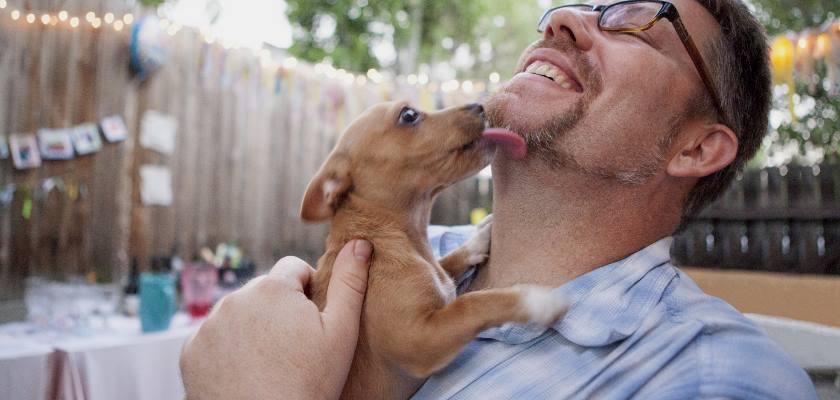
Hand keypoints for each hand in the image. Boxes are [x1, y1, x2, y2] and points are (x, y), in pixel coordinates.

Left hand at [180, 240, 372, 399]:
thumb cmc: (308, 385)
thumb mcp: (341, 333)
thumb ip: (351, 283)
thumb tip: (359, 243)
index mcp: (272, 288)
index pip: (293, 268)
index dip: (308, 291)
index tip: (313, 321)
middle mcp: (234, 298)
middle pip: (265, 291)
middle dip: (279, 309)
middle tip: (294, 346)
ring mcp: (209, 325)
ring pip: (239, 313)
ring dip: (253, 326)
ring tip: (271, 361)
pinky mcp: (191, 350)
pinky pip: (214, 338)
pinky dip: (228, 348)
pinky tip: (246, 371)